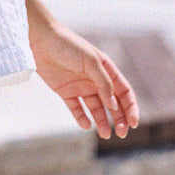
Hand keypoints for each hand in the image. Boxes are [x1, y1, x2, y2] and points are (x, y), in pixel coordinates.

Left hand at [30, 20, 139, 139]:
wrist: (40, 40)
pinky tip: (86, 124)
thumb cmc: (68, 45)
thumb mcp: (90, 61)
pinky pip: (77, 108)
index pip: (124, 92)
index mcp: (106, 69)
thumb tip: (114, 105)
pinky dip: (82, 118)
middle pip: (112, 104)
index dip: (131, 107)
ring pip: (96, 109)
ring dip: (102, 122)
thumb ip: (104, 83)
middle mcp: (96, 80)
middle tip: (121, 133)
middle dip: (119, 119)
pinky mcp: (65, 91)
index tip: (133, 123)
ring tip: (105, 134)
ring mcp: (81, 86)